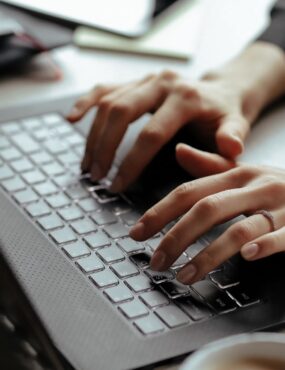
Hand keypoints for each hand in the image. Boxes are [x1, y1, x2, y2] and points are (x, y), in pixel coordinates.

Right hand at [68, 71, 252, 190]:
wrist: (222, 92)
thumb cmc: (226, 117)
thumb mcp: (236, 131)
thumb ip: (227, 145)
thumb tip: (203, 151)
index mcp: (187, 97)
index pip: (151, 133)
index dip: (131, 163)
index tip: (117, 186)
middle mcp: (163, 82)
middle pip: (121, 112)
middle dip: (104, 148)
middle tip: (96, 176)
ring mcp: (147, 79)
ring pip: (109, 102)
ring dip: (93, 135)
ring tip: (88, 164)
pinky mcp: (137, 81)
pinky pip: (105, 89)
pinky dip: (86, 103)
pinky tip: (72, 118)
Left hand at [130, 152, 284, 284]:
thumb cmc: (276, 185)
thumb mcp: (244, 173)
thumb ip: (210, 166)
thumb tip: (178, 151)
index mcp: (236, 173)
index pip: (188, 191)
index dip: (159, 211)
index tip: (136, 233)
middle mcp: (254, 186)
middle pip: (206, 209)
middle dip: (176, 237)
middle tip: (155, 261)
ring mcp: (280, 205)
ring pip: (237, 229)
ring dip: (207, 255)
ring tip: (184, 275)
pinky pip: (280, 236)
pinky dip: (262, 246)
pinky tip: (245, 259)